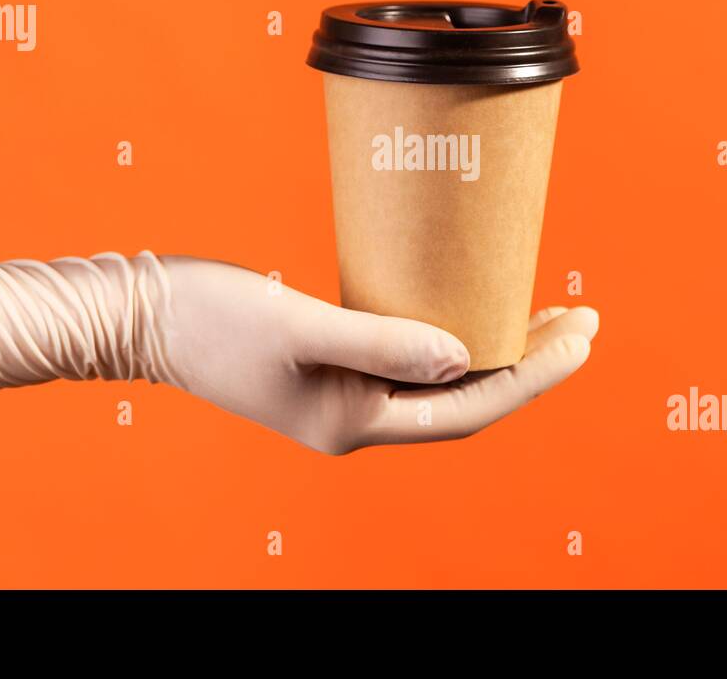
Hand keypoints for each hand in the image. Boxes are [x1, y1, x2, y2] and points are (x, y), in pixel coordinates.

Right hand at [158, 257, 598, 454]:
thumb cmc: (212, 320)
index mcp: (356, 424)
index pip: (472, 407)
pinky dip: (450, 332)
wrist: (141, 316)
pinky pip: (411, 354)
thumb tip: (465, 357)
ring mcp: (344, 393)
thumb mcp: (302, 327)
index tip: (584, 333)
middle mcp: (357, 419)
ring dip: (496, 344)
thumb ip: (384, 341)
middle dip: (531, 359)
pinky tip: (469, 302)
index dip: (536, 373)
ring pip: (443, 377)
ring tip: (546, 308)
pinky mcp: (331, 363)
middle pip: (468, 396)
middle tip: (585, 316)